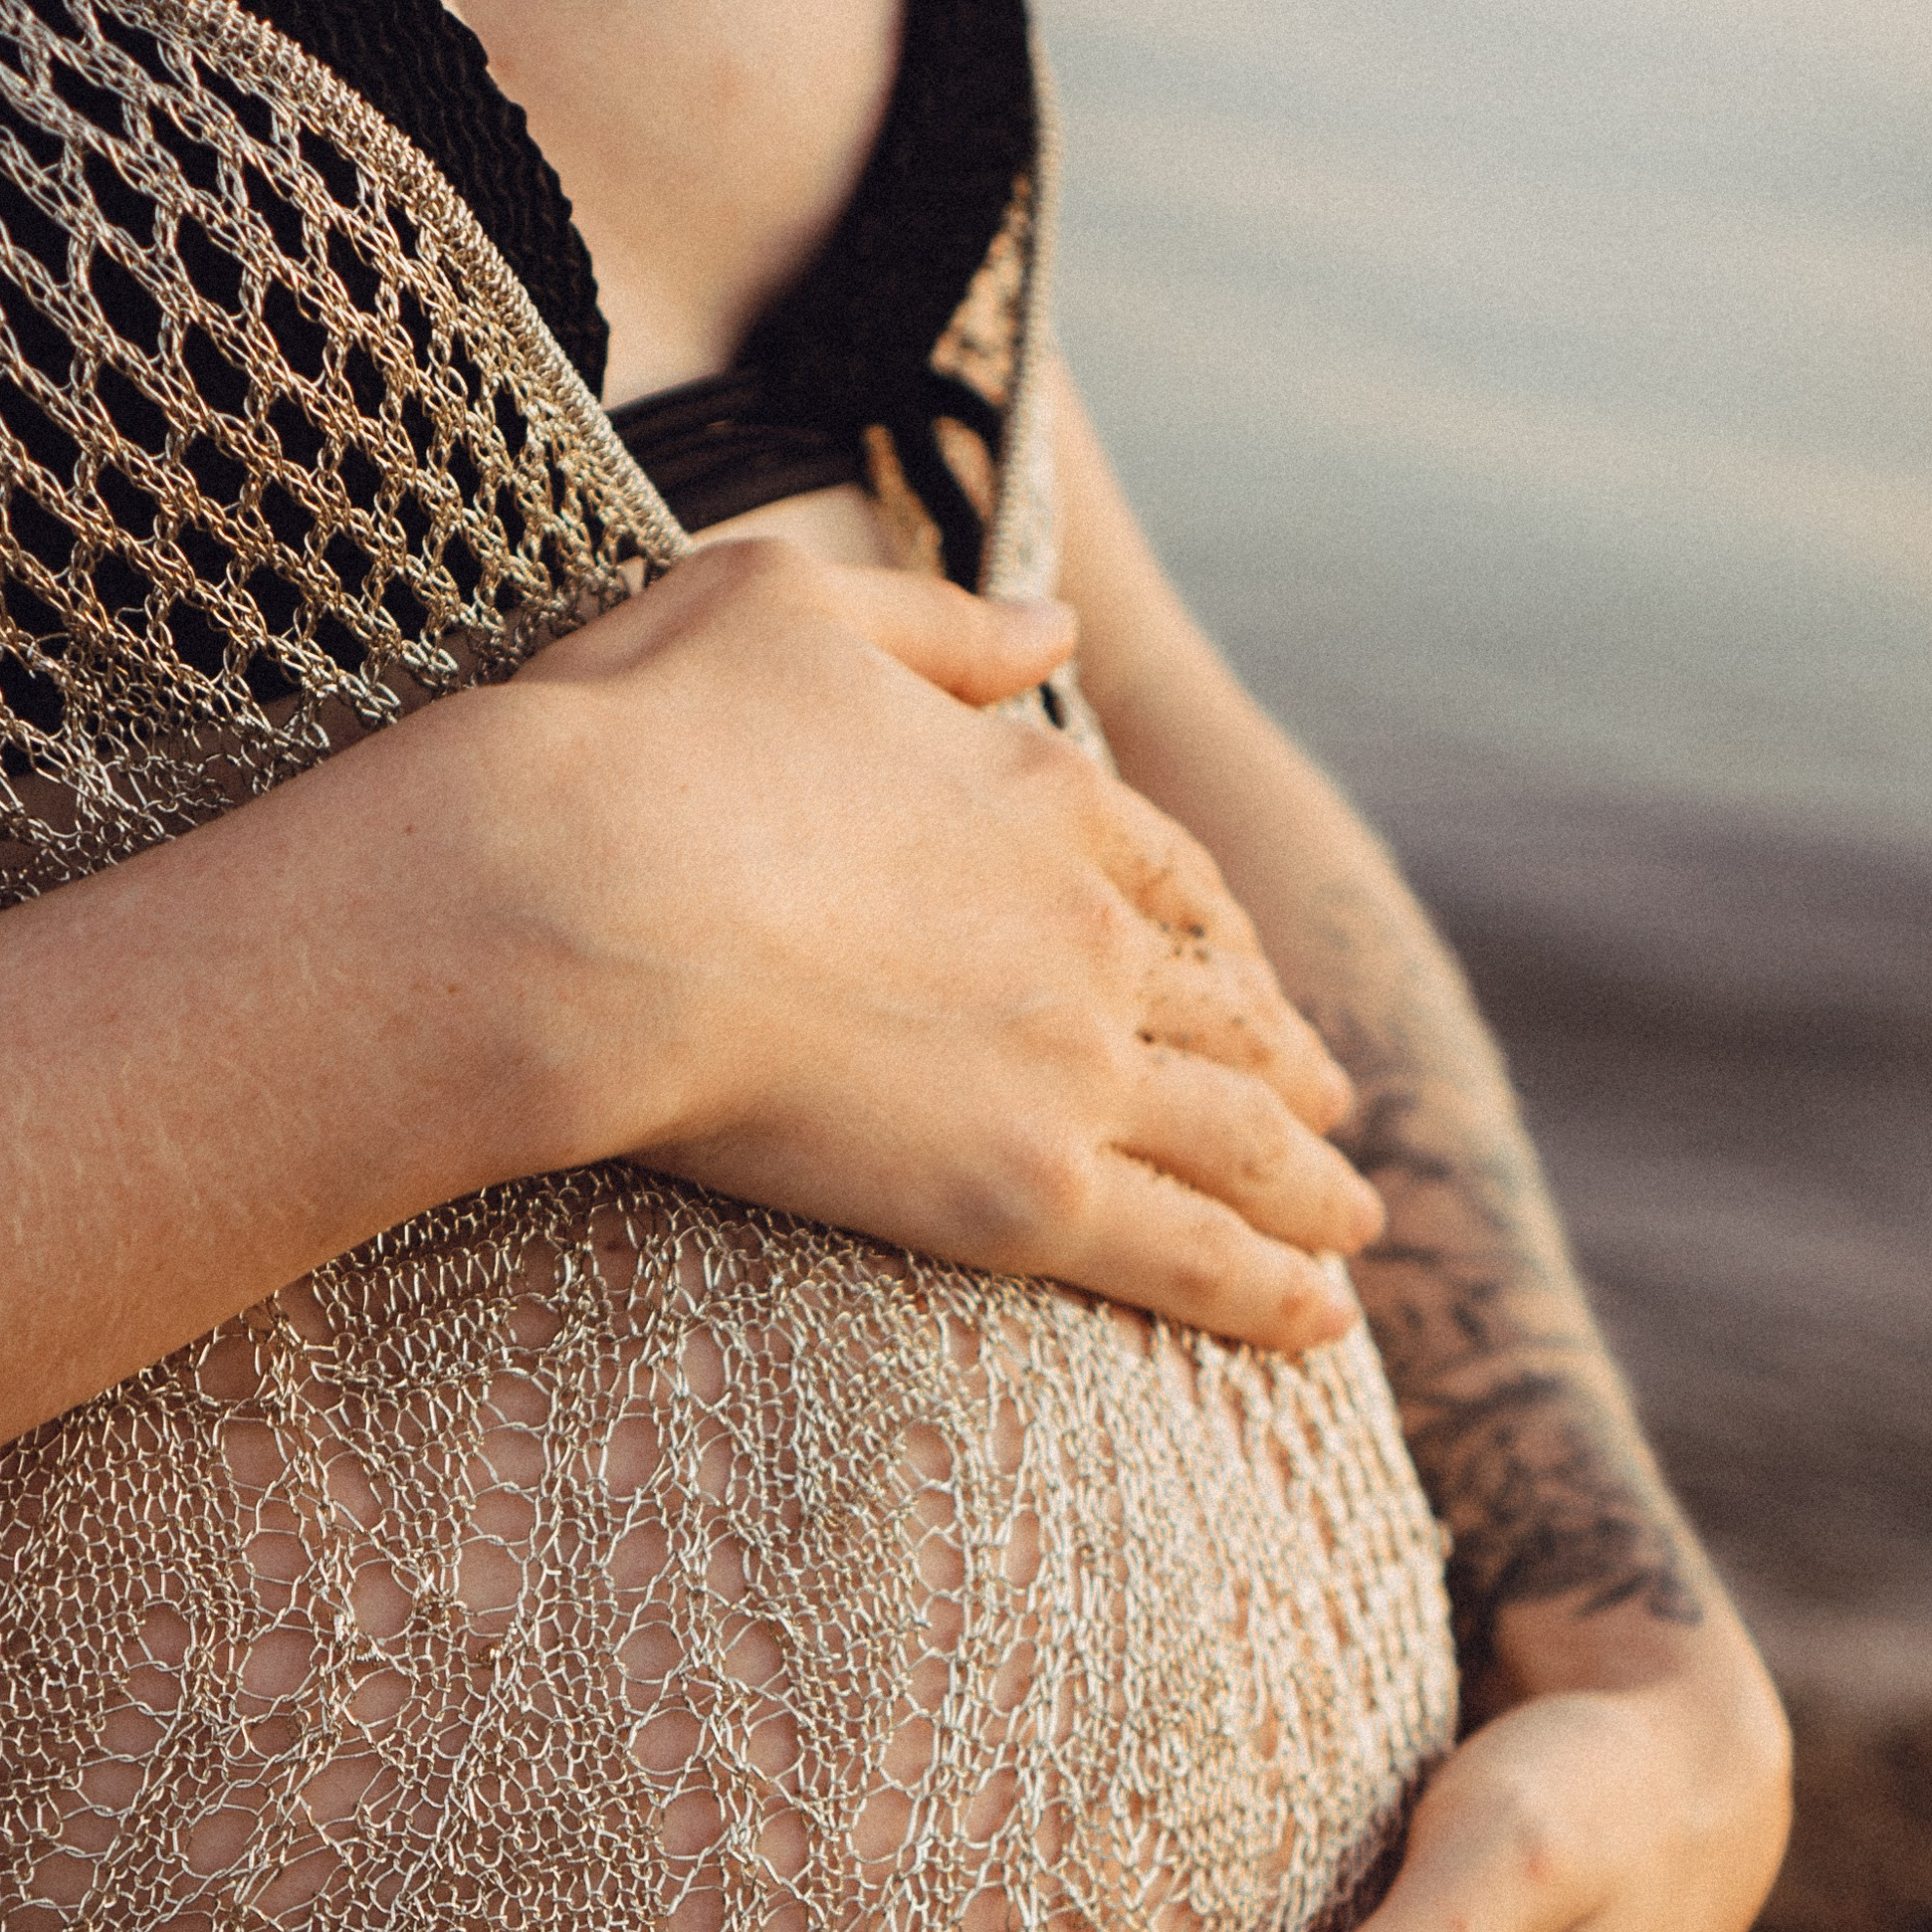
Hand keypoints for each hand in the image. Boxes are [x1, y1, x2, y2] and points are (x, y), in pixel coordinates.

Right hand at [451, 539, 1381, 1348]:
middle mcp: (1089, 931)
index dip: (1218, 938)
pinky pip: (1191, 1254)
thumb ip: (942, 630)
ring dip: (1310, 1189)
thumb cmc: (638, 744)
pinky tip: (1323, 1321)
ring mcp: (1077, 1065)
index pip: (1169, 879)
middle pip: (1227, 1014)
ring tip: (1352, 1230)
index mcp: (1041, 795)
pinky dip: (1270, 1292)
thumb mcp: (790, 609)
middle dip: (1290, 1066)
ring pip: (1239, 1140)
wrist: (579, 897)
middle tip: (1334, 1109)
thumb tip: (1058, 633)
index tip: (1248, 976)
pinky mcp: (1034, 1190)